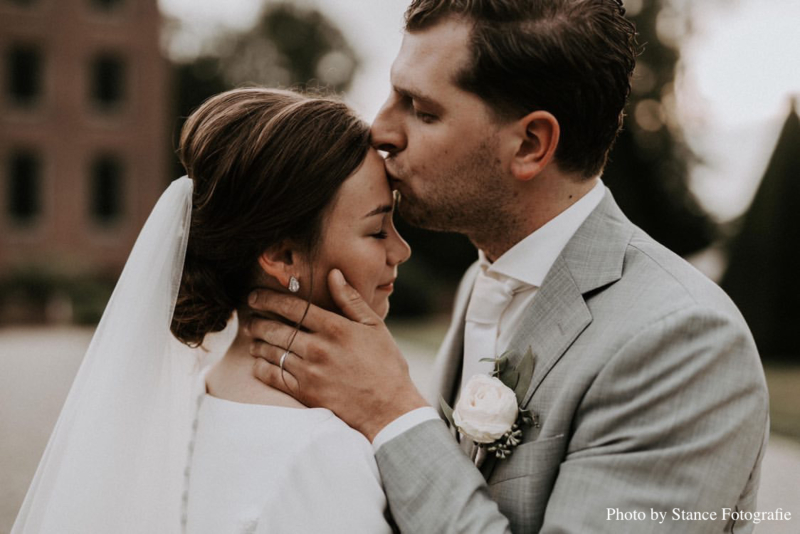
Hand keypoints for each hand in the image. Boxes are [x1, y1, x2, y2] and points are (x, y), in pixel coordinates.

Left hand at [247, 269, 428, 440]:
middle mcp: (318, 348)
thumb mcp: (375, 327)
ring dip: (258, 343)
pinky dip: (262, 367)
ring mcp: (309, 372)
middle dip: (258, 321)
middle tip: (249, 317)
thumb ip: (351, 300)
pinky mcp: (305, 393)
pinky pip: (274, 377)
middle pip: (277, 329)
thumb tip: (334, 274)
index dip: (269, 299)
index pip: (293, 307)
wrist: (389, 409)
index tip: (256, 296)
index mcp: (335, 328)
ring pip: (273, 352)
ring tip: (252, 338)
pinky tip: (259, 362)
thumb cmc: (386, 365)